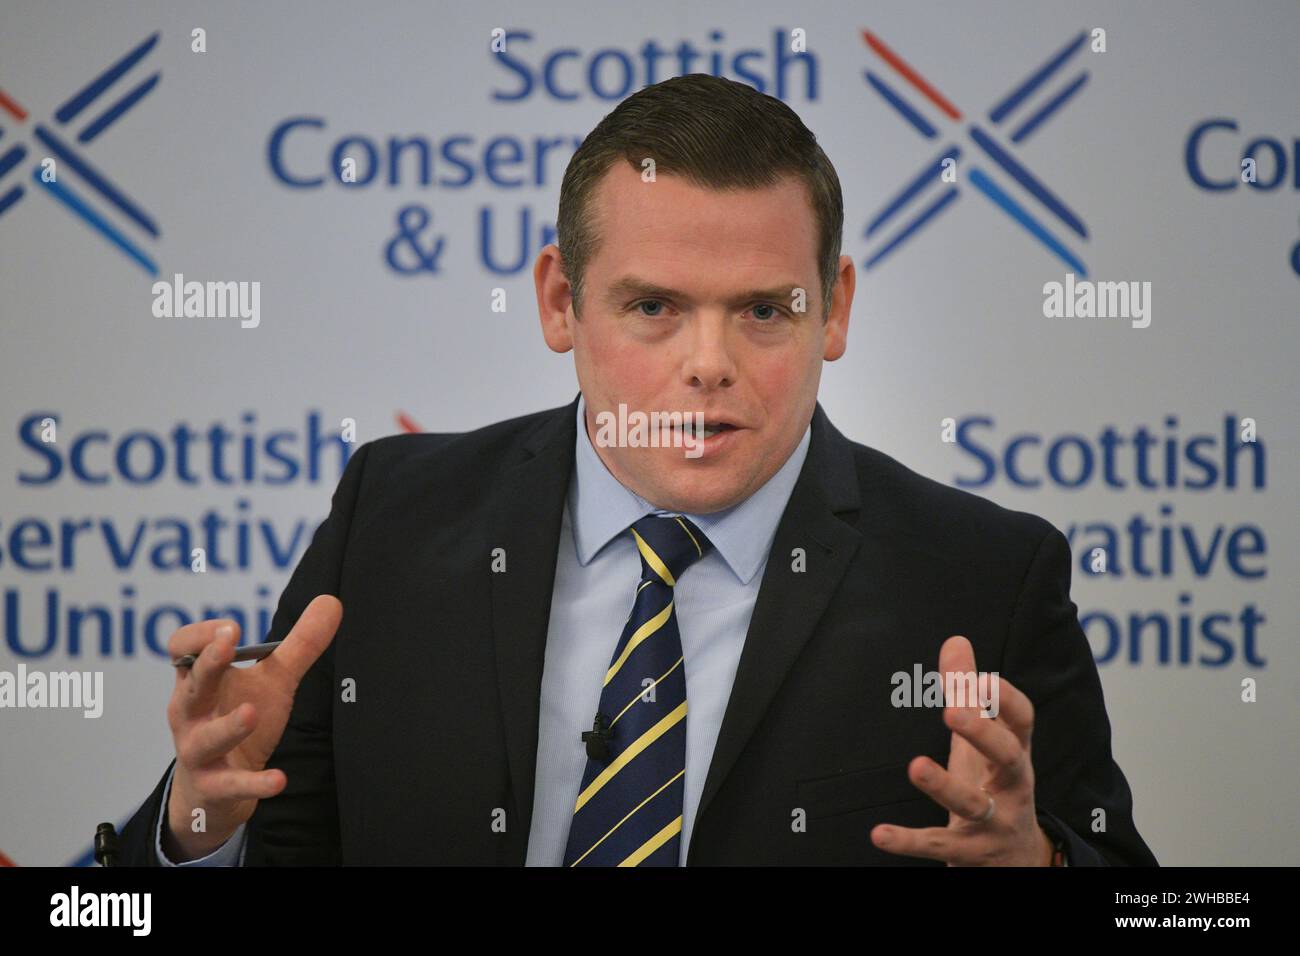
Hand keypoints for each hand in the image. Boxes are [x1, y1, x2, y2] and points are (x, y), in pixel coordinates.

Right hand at [162, 594, 341, 860]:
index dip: (199, 636)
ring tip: (251, 713)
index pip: (181, 650)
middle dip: (207, 664)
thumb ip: (300, 644)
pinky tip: (279, 780)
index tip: (229, 627)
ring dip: (227, 726)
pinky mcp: (213, 787)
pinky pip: (231, 785)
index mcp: (198, 682)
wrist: (216, 789)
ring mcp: (198, 752)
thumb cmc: (239, 718)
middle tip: (227, 642)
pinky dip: (253, 783)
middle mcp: (190, 714)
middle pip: (192, 686)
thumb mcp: (273, 680)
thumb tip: (331, 601)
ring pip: (206, 739)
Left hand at [870, 635, 1054, 865]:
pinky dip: (909, 841)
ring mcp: (995, 822)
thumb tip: (955, 640)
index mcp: (1015, 753)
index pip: (1022, 721)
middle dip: (982, 734)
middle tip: (951, 712)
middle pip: (1007, 757)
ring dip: (944, 786)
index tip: (983, 678)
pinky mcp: (971, 853)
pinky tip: (879, 833)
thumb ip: (968, 692)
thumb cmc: (995, 786)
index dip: (1006, 699)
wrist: (1020, 861)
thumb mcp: (983, 741)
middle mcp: (1013, 786)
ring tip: (914, 766)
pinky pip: (939, 845)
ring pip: (973, 804)